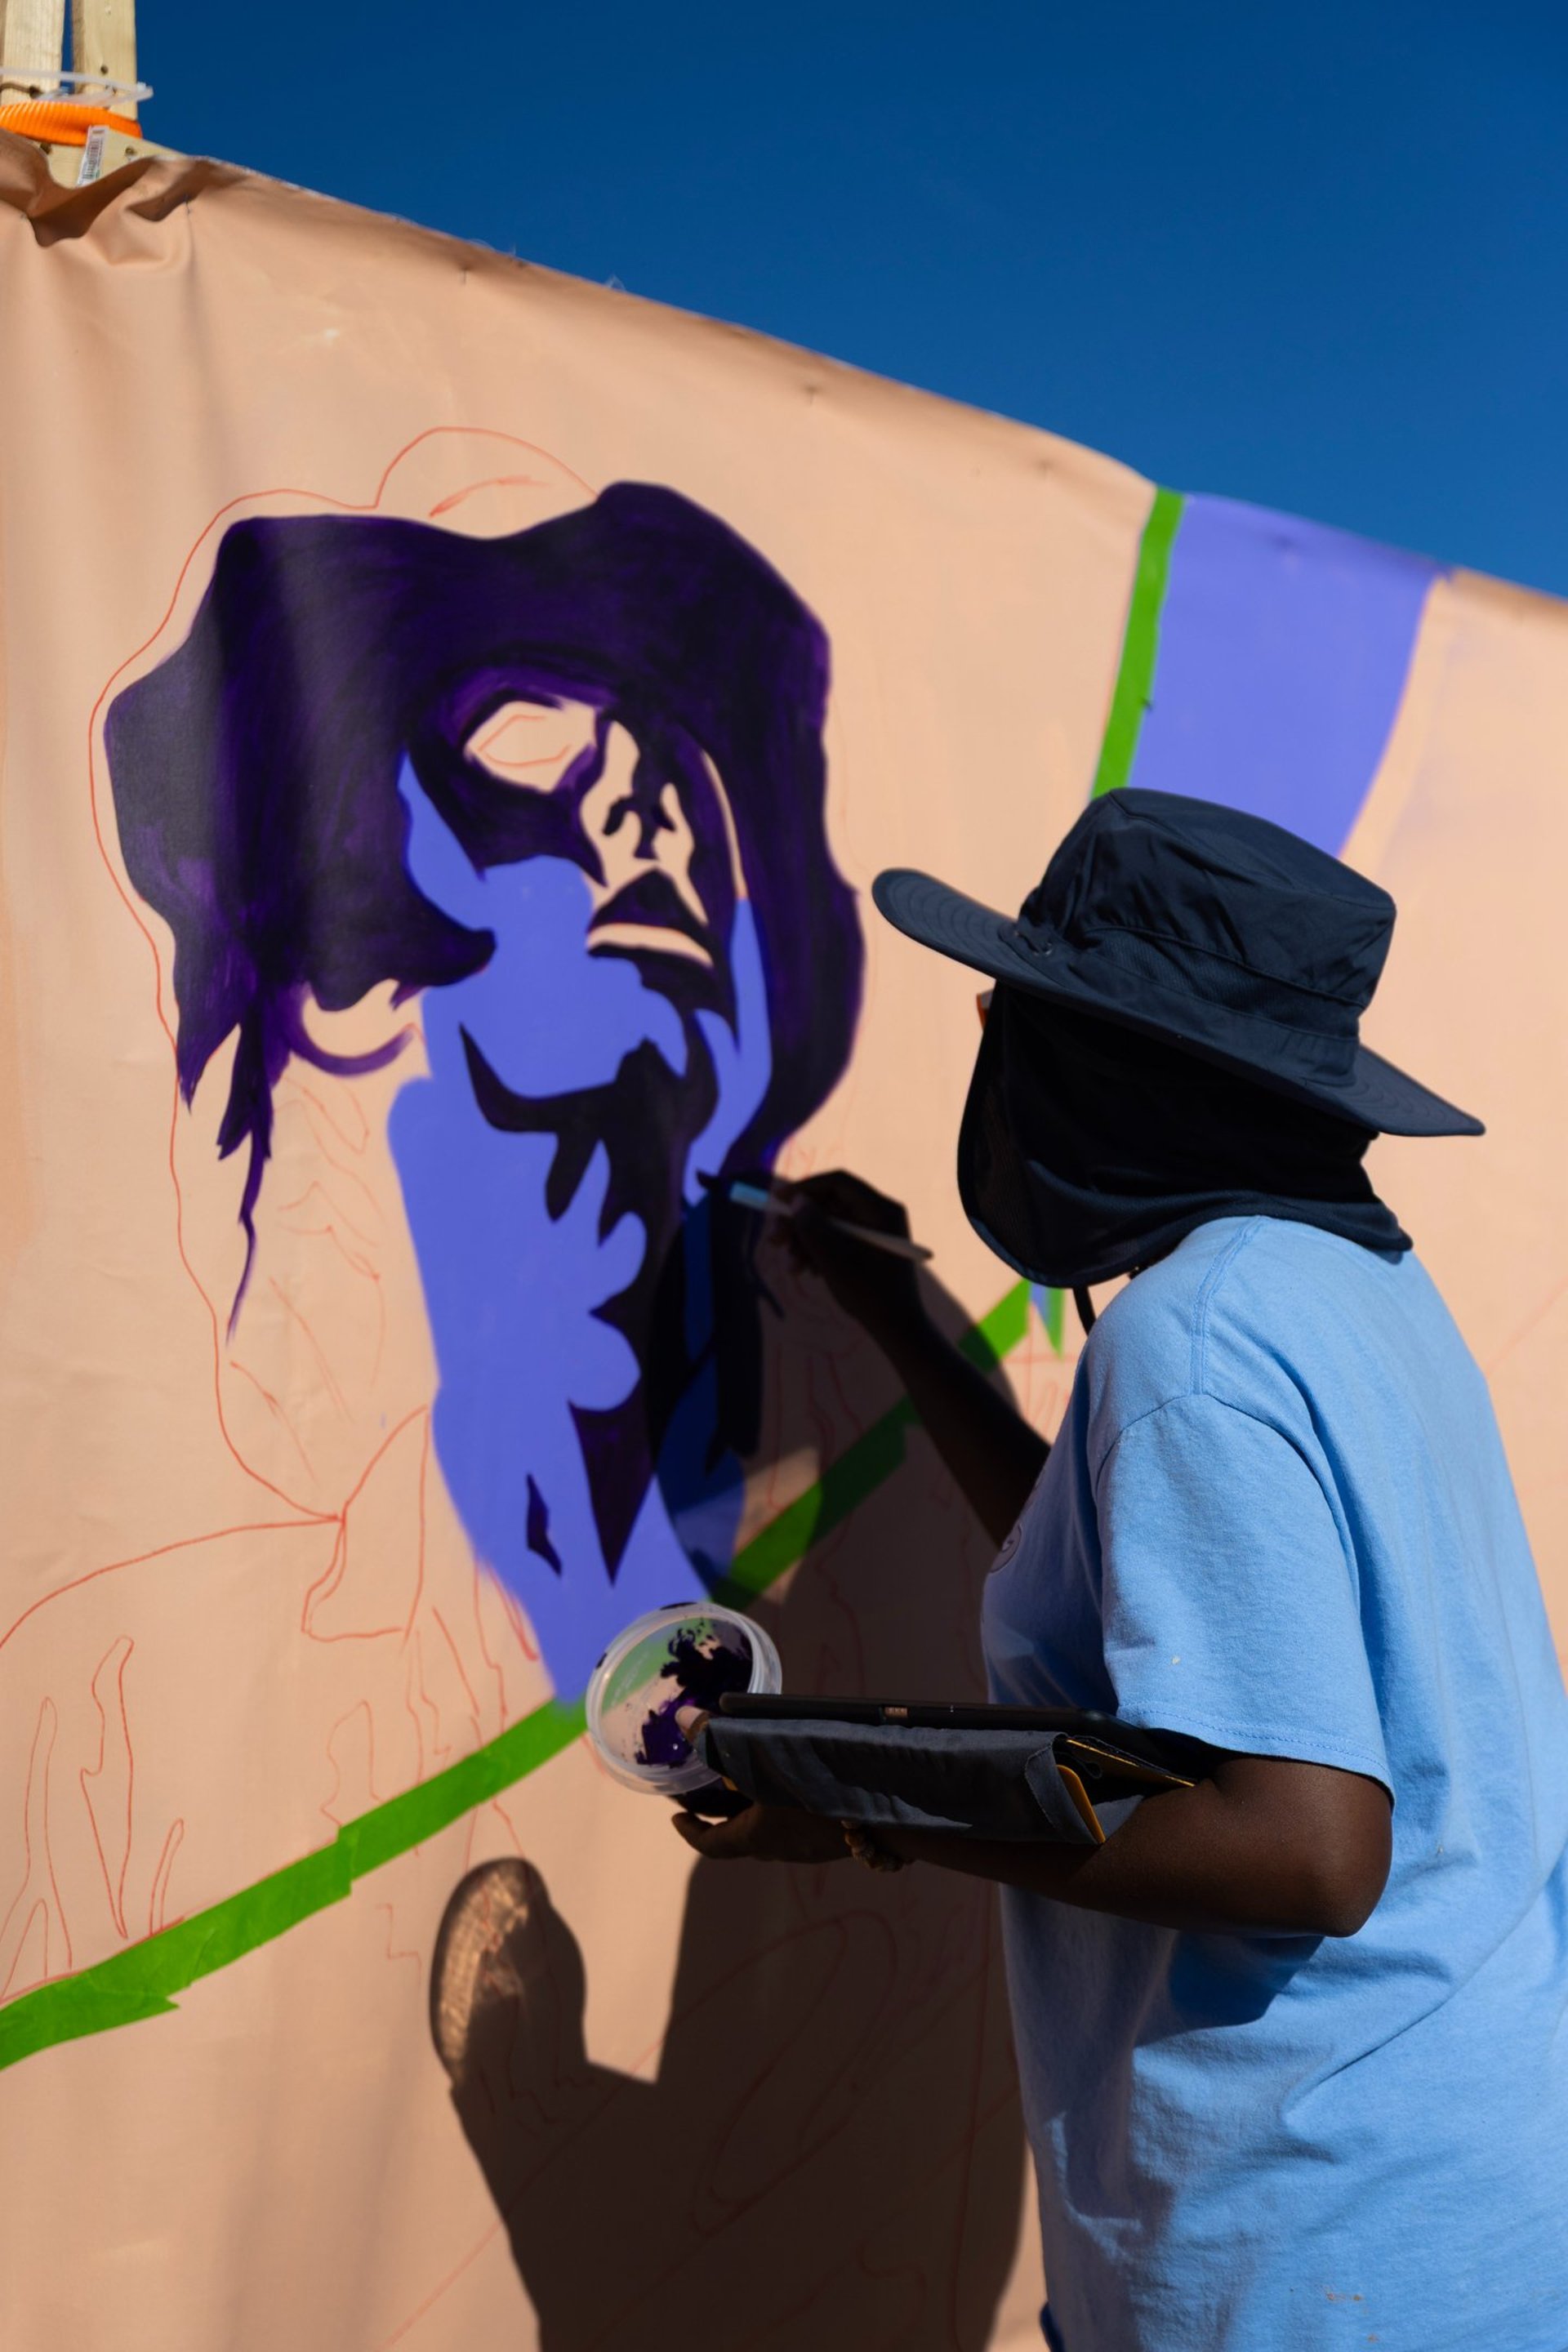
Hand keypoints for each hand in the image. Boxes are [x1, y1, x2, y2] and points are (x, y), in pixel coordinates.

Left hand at [670, 1706, 849, 1863]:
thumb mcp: (763, 1757)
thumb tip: (681, 1718)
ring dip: (754, 1808)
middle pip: (741, 1835)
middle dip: (721, 1813)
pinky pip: (795, 1823)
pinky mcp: (834, 1835)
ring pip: (770, 1829)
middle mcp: (780, 1847)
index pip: (713, 1844)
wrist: (889, 1811)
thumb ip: (720, 1739)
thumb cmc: (819, 1787)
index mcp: (757, 1836)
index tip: (677, 1817)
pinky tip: (794, 1778)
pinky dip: (780, 1805)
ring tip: (749, 1775)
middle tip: (709, 1787)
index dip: (691, 1831)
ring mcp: (810, 1846)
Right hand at [777, 1169, 925, 1349]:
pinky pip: (838, 1239)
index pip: (838, 1183)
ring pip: (830, 1224)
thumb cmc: (870, 1293)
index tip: (777, 1200)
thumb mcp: (835, 1259)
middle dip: (800, 1222)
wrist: (897, 1328)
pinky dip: (819, 1251)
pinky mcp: (868, 1248)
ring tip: (792, 1267)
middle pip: (831, 1204)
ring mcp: (875, 1231)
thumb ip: (814, 1227)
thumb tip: (797, 1201)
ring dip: (806, 1242)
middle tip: (775, 1239)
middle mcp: (880, 1214)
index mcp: (882, 1209)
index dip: (806, 1188)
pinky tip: (806, 1270)